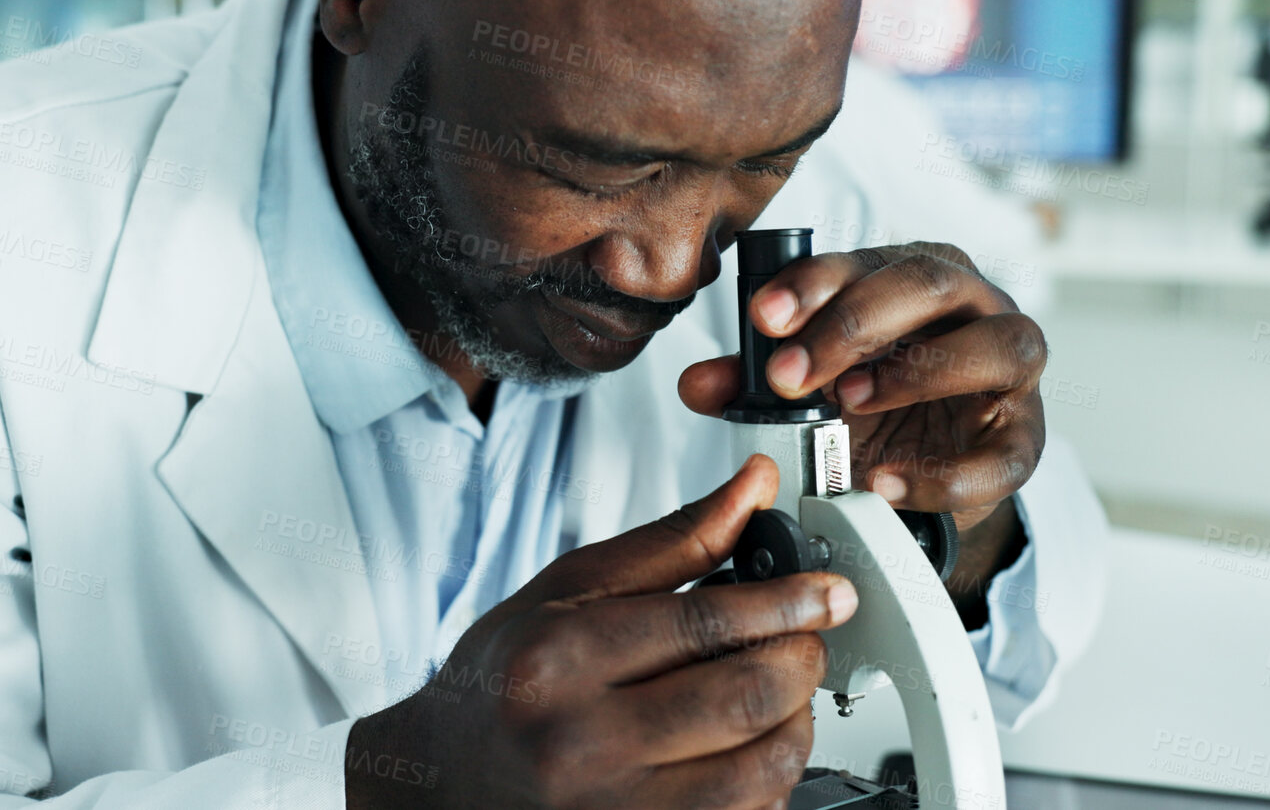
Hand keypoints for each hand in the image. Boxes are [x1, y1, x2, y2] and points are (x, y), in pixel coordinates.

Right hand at [346, 456, 857, 809]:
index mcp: (557, 661)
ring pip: (760, 772)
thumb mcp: (569, 592)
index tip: (827, 591)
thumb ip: (671, 544)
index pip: (704, 624)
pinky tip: (744, 749)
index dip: (787, 600)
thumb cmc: (501, 684)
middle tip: (805, 638)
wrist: (442, 779)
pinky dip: (767, 782)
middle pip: (744, 698)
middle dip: (800, 658)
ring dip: (793, 725)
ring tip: (774, 695)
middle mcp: (580, 745)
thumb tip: (751, 490)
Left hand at [678, 242, 1045, 588]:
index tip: (764, 319)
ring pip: (999, 343)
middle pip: (930, 285)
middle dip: (853, 324)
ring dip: (918, 371)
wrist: (930, 476)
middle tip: (790, 373)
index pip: (867, 259)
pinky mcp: (1025, 439)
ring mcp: (1011, 371)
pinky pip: (1005, 451)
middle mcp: (974, 306)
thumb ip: (755, 381)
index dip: (814, 283)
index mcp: (914, 277)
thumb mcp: (811, 388)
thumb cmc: (877, 406)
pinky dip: (946, 473)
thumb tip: (696, 383)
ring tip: (850, 402)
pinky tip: (886, 483)